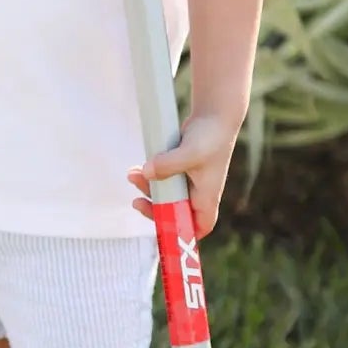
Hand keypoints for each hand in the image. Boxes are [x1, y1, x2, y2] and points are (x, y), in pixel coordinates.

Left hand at [127, 114, 239, 239]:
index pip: (200, 226)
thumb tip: (146, 173)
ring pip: (166, 194)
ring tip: (132, 175)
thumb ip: (168, 165)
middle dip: (154, 208)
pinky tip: (137, 168)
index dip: (183, 234)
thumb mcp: (190, 152)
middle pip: (175, 212)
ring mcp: (190, 179)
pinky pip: (163, 178)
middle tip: (136, 202)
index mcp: (207, 196)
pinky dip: (150, 175)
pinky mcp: (181, 167)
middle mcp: (199, 191)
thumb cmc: (210, 135)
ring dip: (148, 188)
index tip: (162, 230)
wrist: (215, 113)